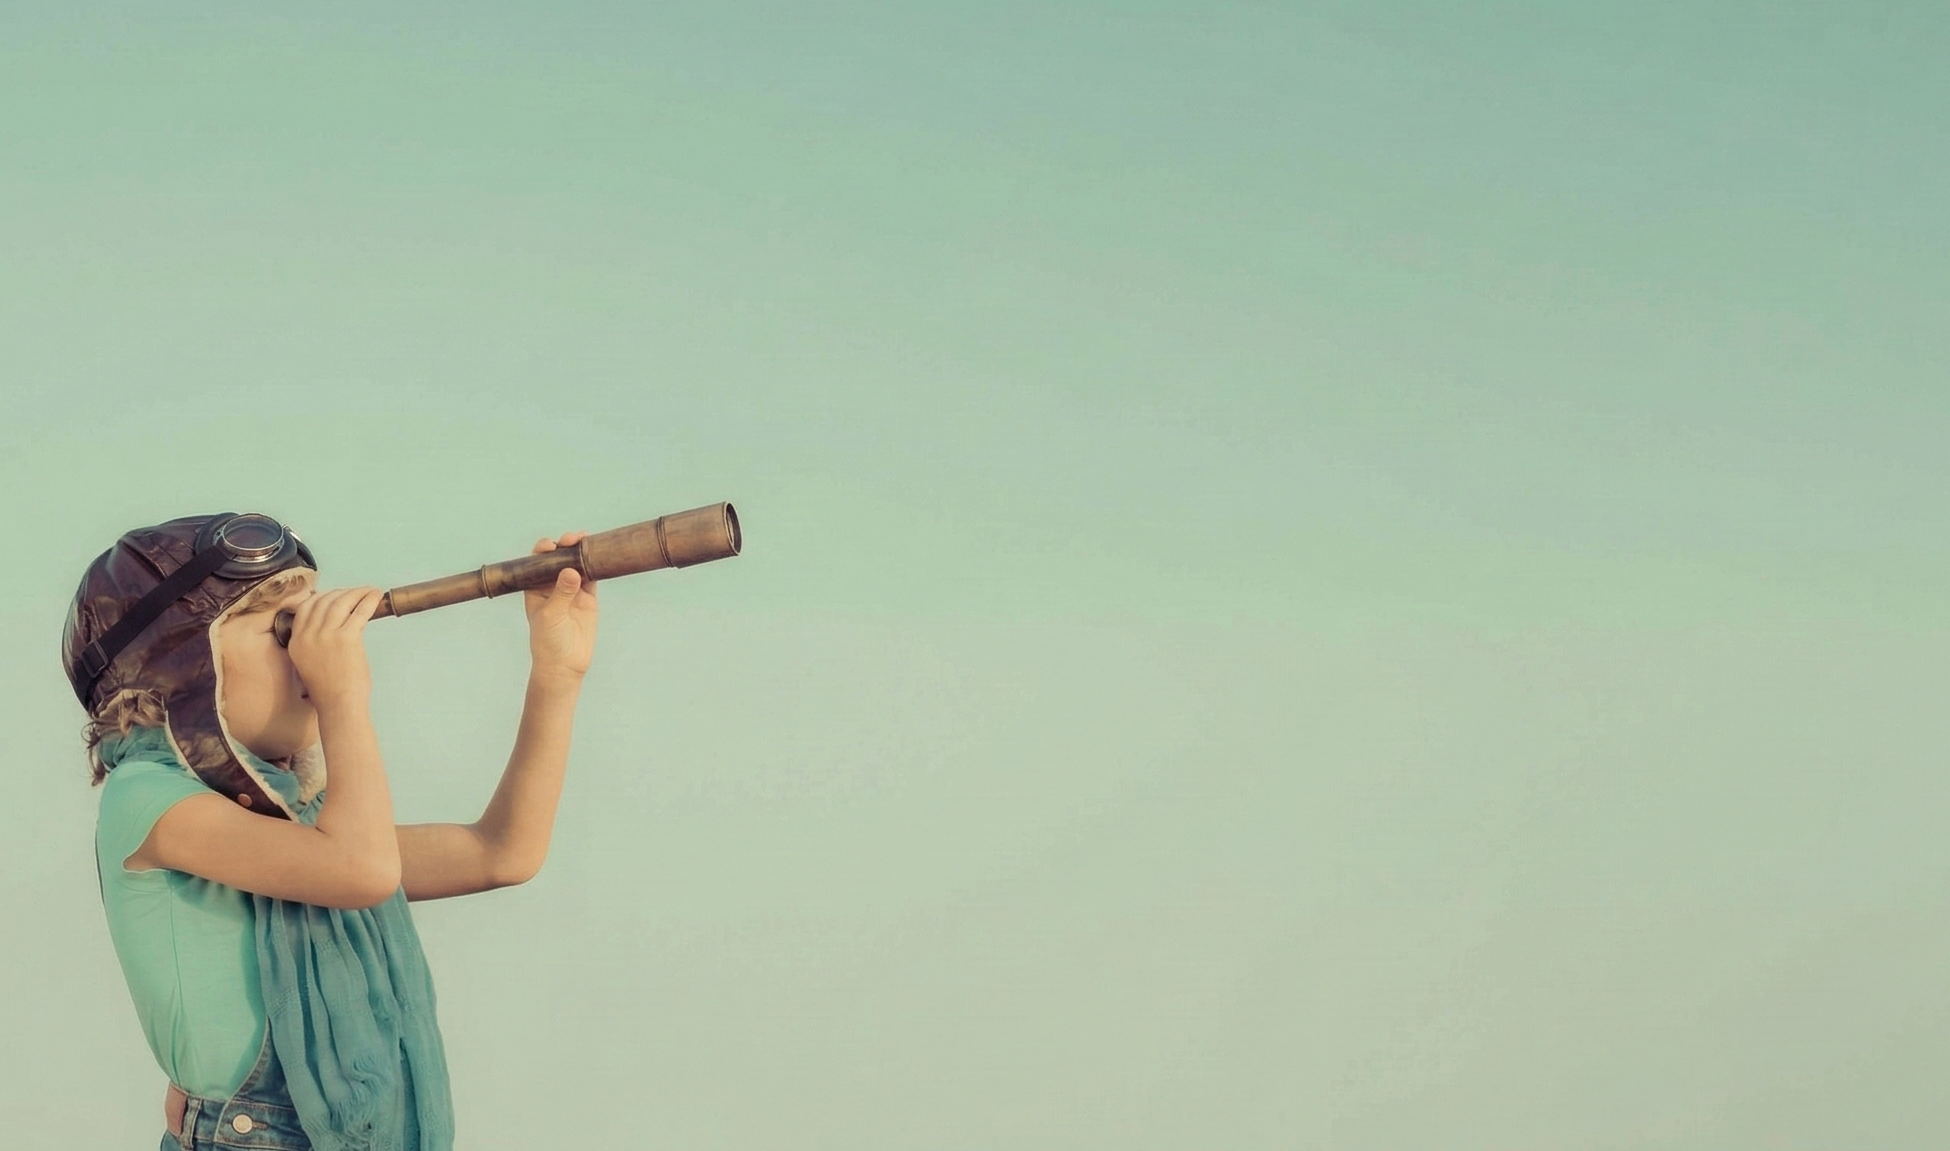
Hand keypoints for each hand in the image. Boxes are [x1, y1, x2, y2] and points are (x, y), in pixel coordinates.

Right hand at [286, 586, 383, 711]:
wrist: (338, 705)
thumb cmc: (330, 689)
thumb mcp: (310, 662)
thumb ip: (314, 642)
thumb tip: (333, 623)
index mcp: (296, 641)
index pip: (306, 607)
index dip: (323, 596)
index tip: (337, 595)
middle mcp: (308, 635)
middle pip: (324, 601)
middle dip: (342, 592)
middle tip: (356, 592)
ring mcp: (326, 635)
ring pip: (341, 602)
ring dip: (358, 592)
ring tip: (370, 591)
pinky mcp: (346, 638)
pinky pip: (359, 612)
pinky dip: (369, 601)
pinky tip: (377, 596)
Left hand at [524, 532, 598, 679]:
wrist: (564, 664)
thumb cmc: (548, 641)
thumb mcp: (551, 615)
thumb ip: (561, 593)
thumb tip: (572, 571)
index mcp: (535, 588)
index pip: (537, 563)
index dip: (544, 550)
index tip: (551, 546)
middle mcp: (552, 586)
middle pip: (558, 559)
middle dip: (565, 546)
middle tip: (573, 539)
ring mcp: (571, 591)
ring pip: (576, 565)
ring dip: (581, 552)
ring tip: (587, 540)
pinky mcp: (588, 598)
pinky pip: (592, 577)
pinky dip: (595, 566)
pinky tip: (599, 556)